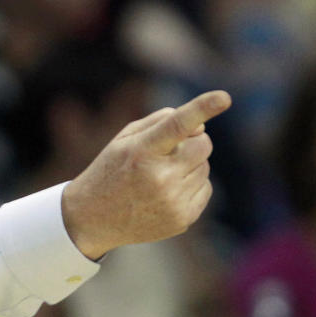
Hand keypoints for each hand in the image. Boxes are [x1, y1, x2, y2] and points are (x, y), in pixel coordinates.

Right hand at [61, 90, 231, 258]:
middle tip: (172, 148)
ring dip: (189, 165)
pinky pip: (205, 188)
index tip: (223, 97)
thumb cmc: (112, 170)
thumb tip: (201, 126)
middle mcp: (159, 178)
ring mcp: (172, 201)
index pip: (177, 125)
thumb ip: (160, 122)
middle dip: (194, 141)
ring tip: (160, 176)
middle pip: (203, 145)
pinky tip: (166, 192)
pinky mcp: (183, 219)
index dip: (202, 108)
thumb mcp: (123, 139)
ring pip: (205, 167)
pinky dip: (191, 185)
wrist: (92, 219)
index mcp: (141, 152)